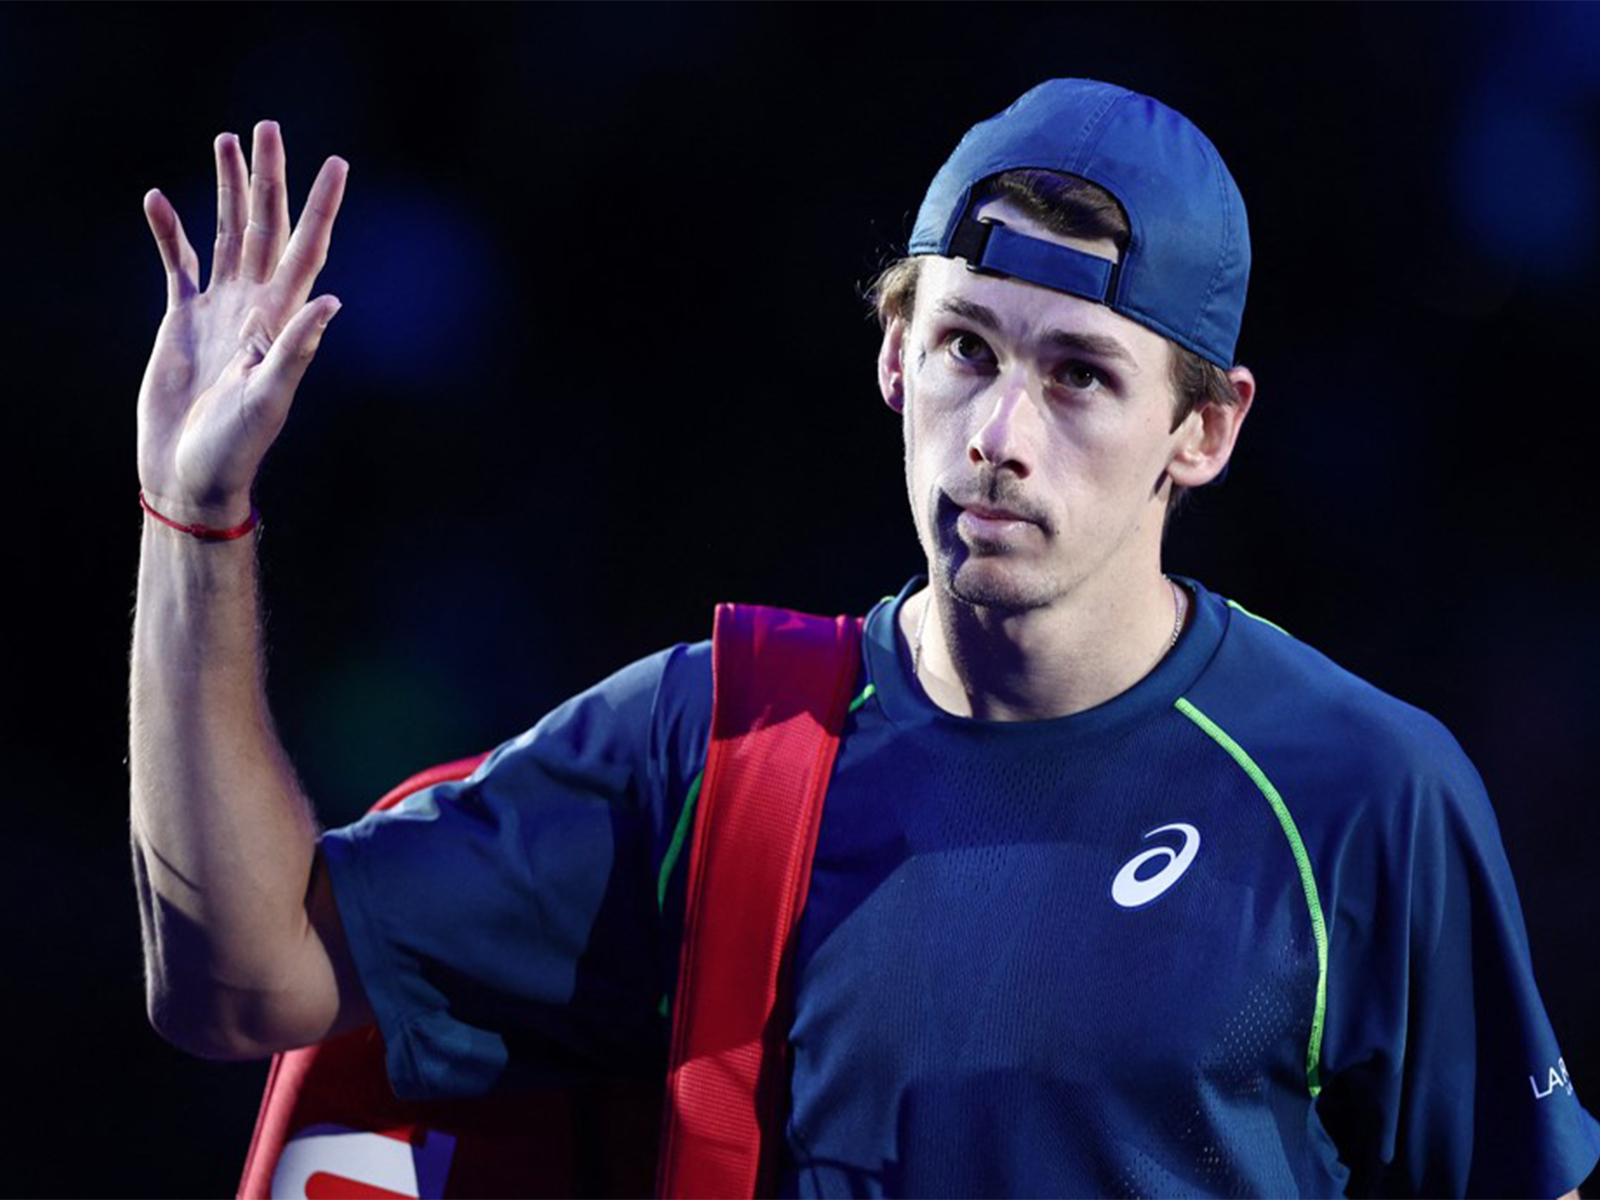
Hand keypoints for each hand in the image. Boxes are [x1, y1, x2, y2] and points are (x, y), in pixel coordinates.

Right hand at [137, 121, 346, 525]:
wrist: (190, 470)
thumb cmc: (236, 445)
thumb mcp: (270, 397)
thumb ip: (297, 348)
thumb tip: (331, 300)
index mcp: (281, 319)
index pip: (308, 249)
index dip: (322, 206)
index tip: (337, 163)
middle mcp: (255, 305)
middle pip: (267, 227)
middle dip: (269, 178)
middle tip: (268, 127)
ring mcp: (219, 309)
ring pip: (228, 234)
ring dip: (228, 190)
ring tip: (226, 140)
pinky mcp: (183, 319)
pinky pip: (178, 263)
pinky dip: (170, 232)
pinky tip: (159, 199)